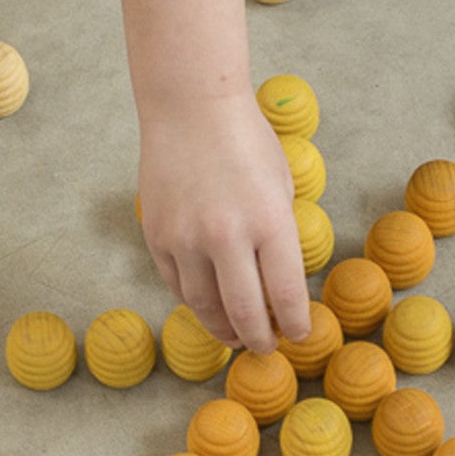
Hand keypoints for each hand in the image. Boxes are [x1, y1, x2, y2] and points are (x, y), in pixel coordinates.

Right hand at [137, 94, 312, 354]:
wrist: (190, 107)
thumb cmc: (245, 141)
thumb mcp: (281, 187)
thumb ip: (279, 237)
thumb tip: (278, 286)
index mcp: (269, 222)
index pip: (286, 296)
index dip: (294, 325)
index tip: (297, 335)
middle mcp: (226, 236)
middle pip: (244, 313)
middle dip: (259, 339)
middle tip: (266, 348)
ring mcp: (186, 238)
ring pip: (204, 307)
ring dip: (223, 328)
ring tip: (236, 335)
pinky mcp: (157, 236)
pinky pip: (177, 284)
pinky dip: (195, 301)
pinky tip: (208, 304)